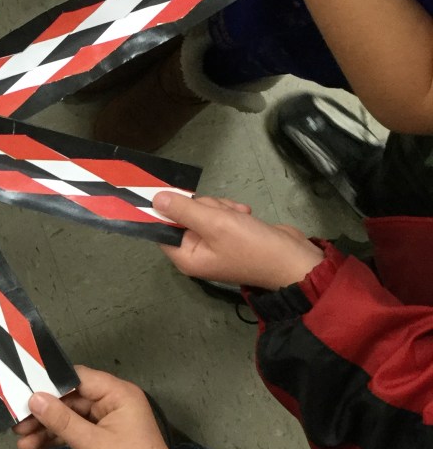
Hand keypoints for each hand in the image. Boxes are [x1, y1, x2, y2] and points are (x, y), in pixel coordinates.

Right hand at [14, 366, 183, 448]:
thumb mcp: (92, 444)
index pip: (76, 378)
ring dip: (46, 429)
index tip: (21, 394)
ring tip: (21, 442)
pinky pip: (74, 432)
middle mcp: (112, 402)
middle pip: (69, 399)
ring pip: (68, 417)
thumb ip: (61, 420)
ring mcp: (106, 422)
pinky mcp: (102, 439)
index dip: (48, 384)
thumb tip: (34, 399)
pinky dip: (56, 440)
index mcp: (116, 394)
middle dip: (43, 413)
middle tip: (17, 424)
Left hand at [154, 192, 324, 288]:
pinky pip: (222, 213)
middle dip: (205, 207)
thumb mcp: (214, 224)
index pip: (162, 228)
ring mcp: (214, 242)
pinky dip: (233, 211)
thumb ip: (184, 210)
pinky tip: (246, 215)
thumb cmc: (250, 245)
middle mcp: (196, 251)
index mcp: (186, 256)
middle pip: (185, 215)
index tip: (169, 190)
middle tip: (221, 214)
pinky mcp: (231, 234)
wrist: (292, 258)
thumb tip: (155, 200)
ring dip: (222, 208)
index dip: (165, 209)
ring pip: (206, 210)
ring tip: (239, 217)